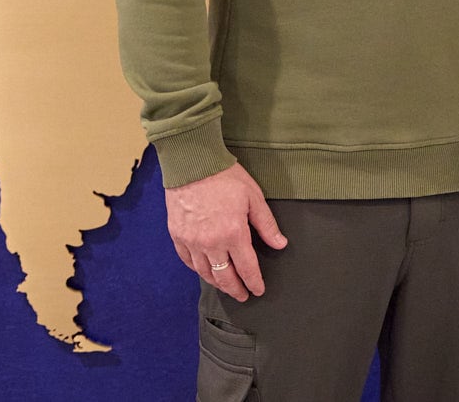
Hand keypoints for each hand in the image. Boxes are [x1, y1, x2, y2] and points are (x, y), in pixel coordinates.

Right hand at [167, 163, 288, 301]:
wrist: (192, 164)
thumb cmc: (225, 177)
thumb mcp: (254, 197)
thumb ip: (266, 225)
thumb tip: (280, 244)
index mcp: (233, 234)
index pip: (247, 268)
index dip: (254, 282)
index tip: (258, 290)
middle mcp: (211, 243)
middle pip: (224, 277)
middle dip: (235, 289)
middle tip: (243, 295)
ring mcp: (192, 241)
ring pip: (205, 273)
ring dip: (217, 283)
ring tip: (226, 286)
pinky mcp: (177, 236)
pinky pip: (188, 261)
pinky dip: (198, 269)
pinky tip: (205, 271)